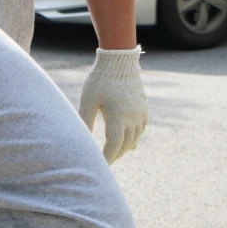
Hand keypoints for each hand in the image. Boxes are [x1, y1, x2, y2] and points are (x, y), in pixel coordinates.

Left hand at [77, 47, 147, 162]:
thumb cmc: (99, 80)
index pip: (113, 145)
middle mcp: (132, 117)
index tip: (100, 166)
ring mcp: (140, 113)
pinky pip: (141, 129)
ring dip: (124, 148)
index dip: (107, 158)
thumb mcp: (88, 101)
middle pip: (125, 145)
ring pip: (135, 138)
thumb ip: (85, 121)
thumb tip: (82, 140)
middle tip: (105, 164)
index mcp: (117, 116)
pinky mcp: (144, 108)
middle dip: (114, 155)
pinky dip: (134, 137)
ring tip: (114, 154)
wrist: (119, 61)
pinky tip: (128, 142)